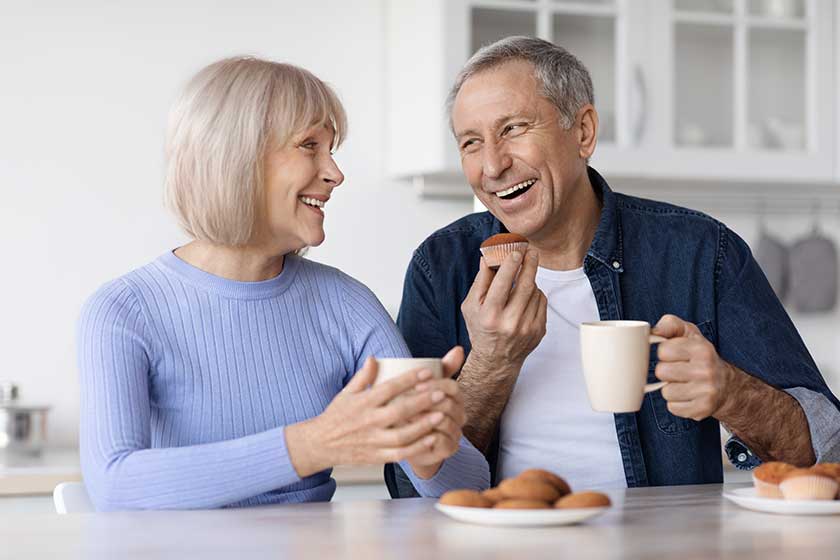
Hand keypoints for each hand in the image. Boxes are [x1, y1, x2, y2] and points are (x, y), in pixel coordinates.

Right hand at [286, 358, 449, 477]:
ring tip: (440, 415)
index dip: (409, 380)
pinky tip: (431, 438)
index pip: (389, 388)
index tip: (427, 372)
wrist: (319, 444)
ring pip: (402, 435)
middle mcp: (368, 422)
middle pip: (399, 411)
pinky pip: (399, 454)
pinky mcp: (376, 456)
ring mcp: (373, 441)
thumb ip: (363, 377)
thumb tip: (374, 358)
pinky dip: (416, 448)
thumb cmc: (336, 417)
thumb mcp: (346, 393)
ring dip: (423, 426)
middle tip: (441, 393)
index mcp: (363, 403)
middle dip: (422, 402)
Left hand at [405, 346, 466, 478]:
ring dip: (426, 418)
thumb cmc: (415, 410)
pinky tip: (413, 432)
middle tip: (407, 400)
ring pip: (447, 422)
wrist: (410, 441)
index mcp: (455, 397)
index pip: (453, 387)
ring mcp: (456, 432)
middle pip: (450, 404)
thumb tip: (459, 348)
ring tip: (407, 416)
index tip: (416, 384)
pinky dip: (427, 436)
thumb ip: (439, 368)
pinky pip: (442, 441)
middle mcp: (460, 414)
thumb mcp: (424, 387)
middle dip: (429, 401)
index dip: (436, 385)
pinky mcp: (449, 449)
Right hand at [460, 248, 546, 373]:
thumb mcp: (471, 306)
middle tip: (531, 251)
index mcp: (490, 315)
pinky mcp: (538, 331)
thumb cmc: (481, 328)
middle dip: (529, 264)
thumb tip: (488, 257)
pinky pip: (542, 302)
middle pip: (525, 285)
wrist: (496, 359)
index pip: (503, 283)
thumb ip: (480, 281)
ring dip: (530, 281)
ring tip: (521, 279)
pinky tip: (526, 296)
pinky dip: (535, 294)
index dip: (510, 264)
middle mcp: (509, 323)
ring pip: (535, 292)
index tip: (516, 251)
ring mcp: (526, 328)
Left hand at [652, 314, 733, 420]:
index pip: (663, 351)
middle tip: (679, 371)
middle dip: (666, 372)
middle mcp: (706, 370)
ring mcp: (706, 391)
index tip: (675, 355)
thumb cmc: (702, 357)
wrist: (728, 386)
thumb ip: (670, 324)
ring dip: (671, 389)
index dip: (665, 353)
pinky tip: (688, 396)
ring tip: (685, 384)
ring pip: (666, 392)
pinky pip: (672, 407)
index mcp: (702, 349)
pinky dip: (677, 403)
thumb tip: (653, 330)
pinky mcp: (702, 409)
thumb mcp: (690, 334)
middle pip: (662, 372)